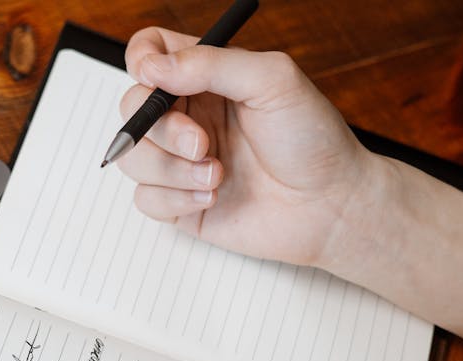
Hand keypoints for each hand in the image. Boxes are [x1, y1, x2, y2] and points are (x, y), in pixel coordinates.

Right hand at [117, 27, 378, 267]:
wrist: (330, 206)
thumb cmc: (312, 140)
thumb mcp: (272, 81)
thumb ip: (210, 64)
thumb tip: (152, 67)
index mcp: (207, 78)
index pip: (150, 53)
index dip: (141, 59)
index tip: (153, 77)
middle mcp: (189, 116)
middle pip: (132, 108)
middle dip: (161, 129)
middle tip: (200, 142)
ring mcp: (181, 161)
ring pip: (133, 157)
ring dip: (171, 169)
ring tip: (217, 175)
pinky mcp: (179, 202)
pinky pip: (145, 198)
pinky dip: (175, 199)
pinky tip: (212, 197)